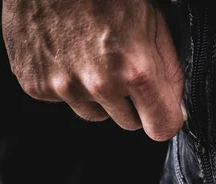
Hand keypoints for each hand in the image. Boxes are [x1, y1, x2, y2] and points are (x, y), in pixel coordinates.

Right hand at [2, 0, 185, 140]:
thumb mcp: (152, 23)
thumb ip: (169, 71)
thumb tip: (178, 107)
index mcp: (136, 70)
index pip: (162, 127)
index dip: (165, 120)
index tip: (163, 112)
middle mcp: (101, 84)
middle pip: (129, 123)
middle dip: (132, 103)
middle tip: (122, 68)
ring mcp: (65, 87)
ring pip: (96, 114)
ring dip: (99, 95)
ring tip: (92, 58)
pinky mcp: (36, 86)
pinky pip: (64, 101)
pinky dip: (68, 83)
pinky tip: (68, 55)